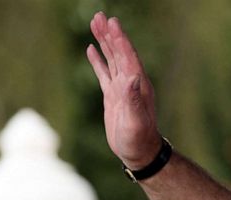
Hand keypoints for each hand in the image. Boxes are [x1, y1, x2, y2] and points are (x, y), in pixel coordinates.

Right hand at [86, 12, 161, 168]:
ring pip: (111, 59)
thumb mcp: (136, 121)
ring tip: (95, 23)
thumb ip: (133, 100)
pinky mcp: (113, 96)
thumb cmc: (139, 140)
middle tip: (100, 15)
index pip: (128, 57)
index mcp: (138, 86)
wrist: (140, 153)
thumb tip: (132, 78)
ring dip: (104, 41)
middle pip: (120, 53)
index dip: (121, 40)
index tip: (113, 23)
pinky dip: (98, 60)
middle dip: (111, 34)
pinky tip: (91, 48)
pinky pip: (104, 73)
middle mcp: (131, 84)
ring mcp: (122, 89)